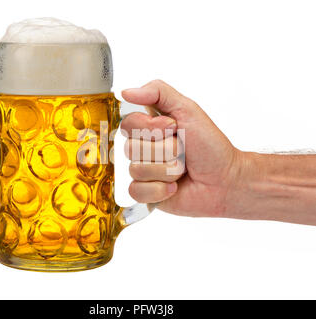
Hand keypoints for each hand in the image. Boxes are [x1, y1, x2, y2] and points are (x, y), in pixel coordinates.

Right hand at [121, 80, 241, 217]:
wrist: (225, 180)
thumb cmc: (210, 146)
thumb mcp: (187, 109)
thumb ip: (158, 92)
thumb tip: (126, 92)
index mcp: (150, 127)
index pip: (128, 124)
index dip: (150, 128)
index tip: (173, 127)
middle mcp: (143, 149)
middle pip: (131, 148)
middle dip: (165, 150)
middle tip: (183, 152)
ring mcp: (143, 172)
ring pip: (136, 170)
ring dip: (167, 170)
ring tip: (182, 170)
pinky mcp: (145, 193)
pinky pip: (136, 191)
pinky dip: (160, 190)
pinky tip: (174, 187)